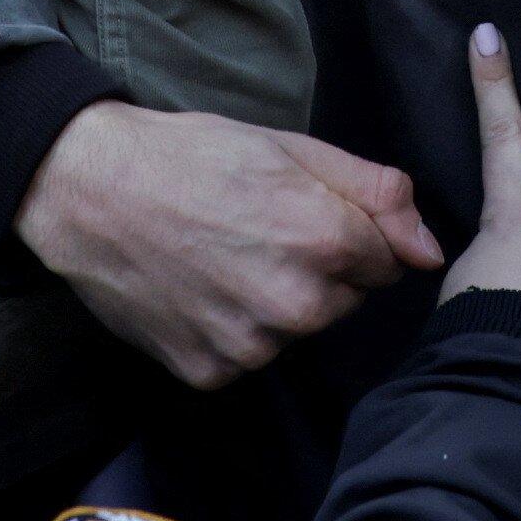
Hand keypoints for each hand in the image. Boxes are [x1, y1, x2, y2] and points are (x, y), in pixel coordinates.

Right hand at [16, 99, 439, 385]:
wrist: (91, 189)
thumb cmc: (192, 156)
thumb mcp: (291, 148)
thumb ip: (375, 192)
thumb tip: (430, 248)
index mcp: (326, 240)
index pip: (386, 260)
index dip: (350, 232)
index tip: (302, 211)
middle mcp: (294, 304)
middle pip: (344, 301)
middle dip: (318, 271)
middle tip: (257, 229)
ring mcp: (249, 345)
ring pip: (295, 331)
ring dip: (275, 303)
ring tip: (222, 256)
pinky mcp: (209, 372)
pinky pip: (246, 356)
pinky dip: (230, 328)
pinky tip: (198, 288)